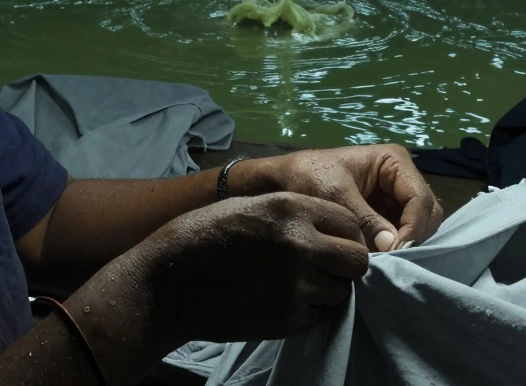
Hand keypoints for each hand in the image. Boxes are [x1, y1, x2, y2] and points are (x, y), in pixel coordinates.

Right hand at [130, 192, 369, 344]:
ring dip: (326, 289)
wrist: (168, 283)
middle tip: (323, 269)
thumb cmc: (203, 236)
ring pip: (340, 291)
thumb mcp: (250, 206)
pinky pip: (318, 316)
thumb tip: (328, 229)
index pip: (350, 223)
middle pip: (357, 261)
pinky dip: (307, 311)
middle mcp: (301, 244)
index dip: (346, 236)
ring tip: (295, 285)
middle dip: (345, 265)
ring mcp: (296, 285)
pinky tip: (279, 301)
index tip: (333, 244)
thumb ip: (293, 213)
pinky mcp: (287, 319)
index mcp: (292, 208)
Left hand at [250, 144, 442, 251]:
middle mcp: (401, 179)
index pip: (420, 198)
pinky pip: (401, 236)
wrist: (282, 182)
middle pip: (427, 214)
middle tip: (391, 261)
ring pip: (418, 228)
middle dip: (413, 237)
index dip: (413, 227)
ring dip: (404, 246)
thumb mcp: (336, 196)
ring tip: (383, 263)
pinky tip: (378, 261)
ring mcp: (394, 199)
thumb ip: (365, 220)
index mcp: (394, 162)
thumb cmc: (308, 177)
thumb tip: (392, 247)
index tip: (395, 251)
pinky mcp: (385, 217)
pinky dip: (394, 249)